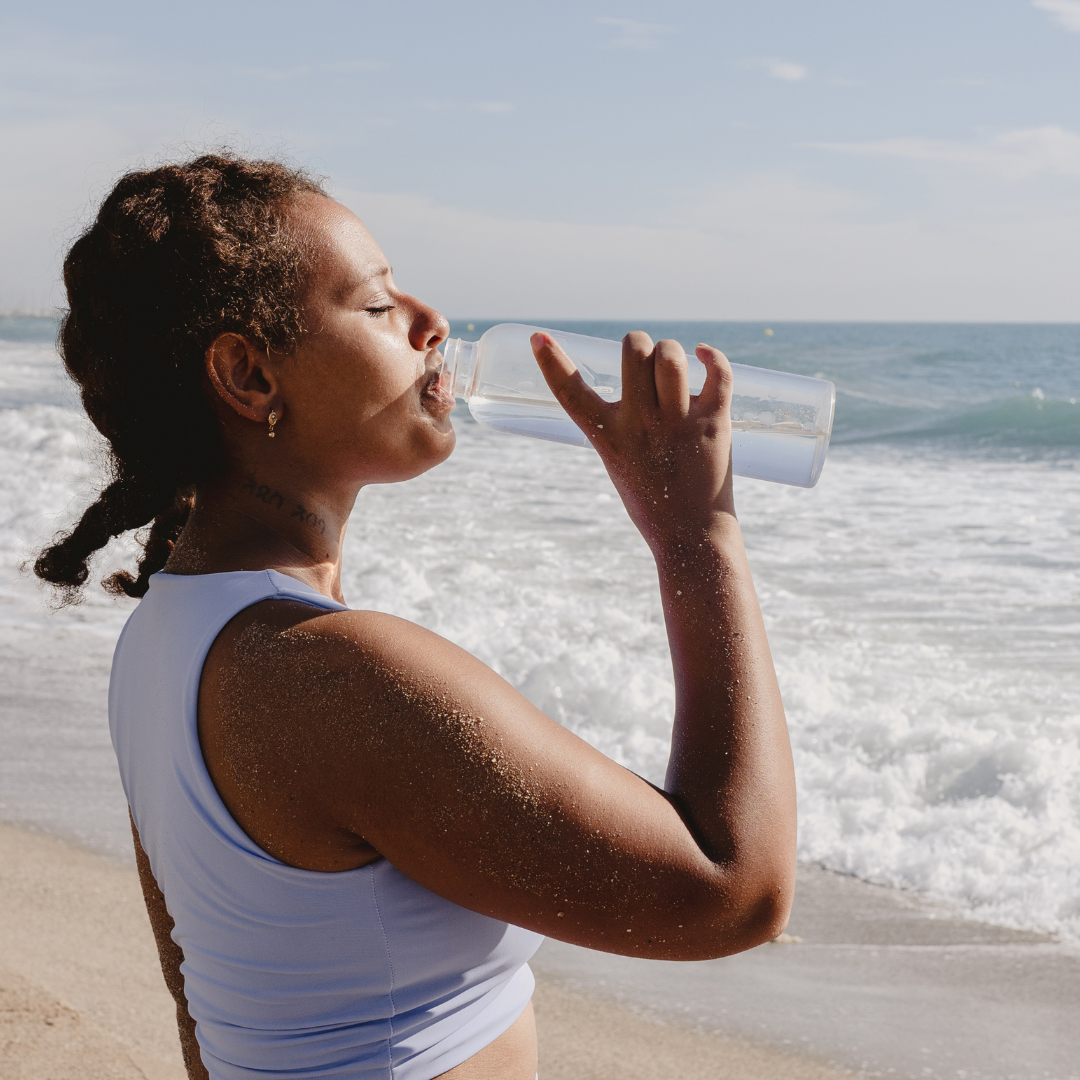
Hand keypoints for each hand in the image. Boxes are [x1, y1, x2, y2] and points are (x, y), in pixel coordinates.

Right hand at [531, 331, 736, 549]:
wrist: (690, 534)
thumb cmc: (650, 497)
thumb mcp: (617, 459)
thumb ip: (618, 420)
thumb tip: (638, 367)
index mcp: (609, 437)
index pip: (570, 393)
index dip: (550, 362)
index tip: (537, 336)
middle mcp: (641, 425)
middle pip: (635, 351)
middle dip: (637, 344)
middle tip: (643, 361)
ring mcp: (679, 422)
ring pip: (672, 356)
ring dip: (670, 351)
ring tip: (672, 365)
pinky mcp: (714, 423)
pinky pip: (719, 374)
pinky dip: (712, 356)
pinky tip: (703, 354)